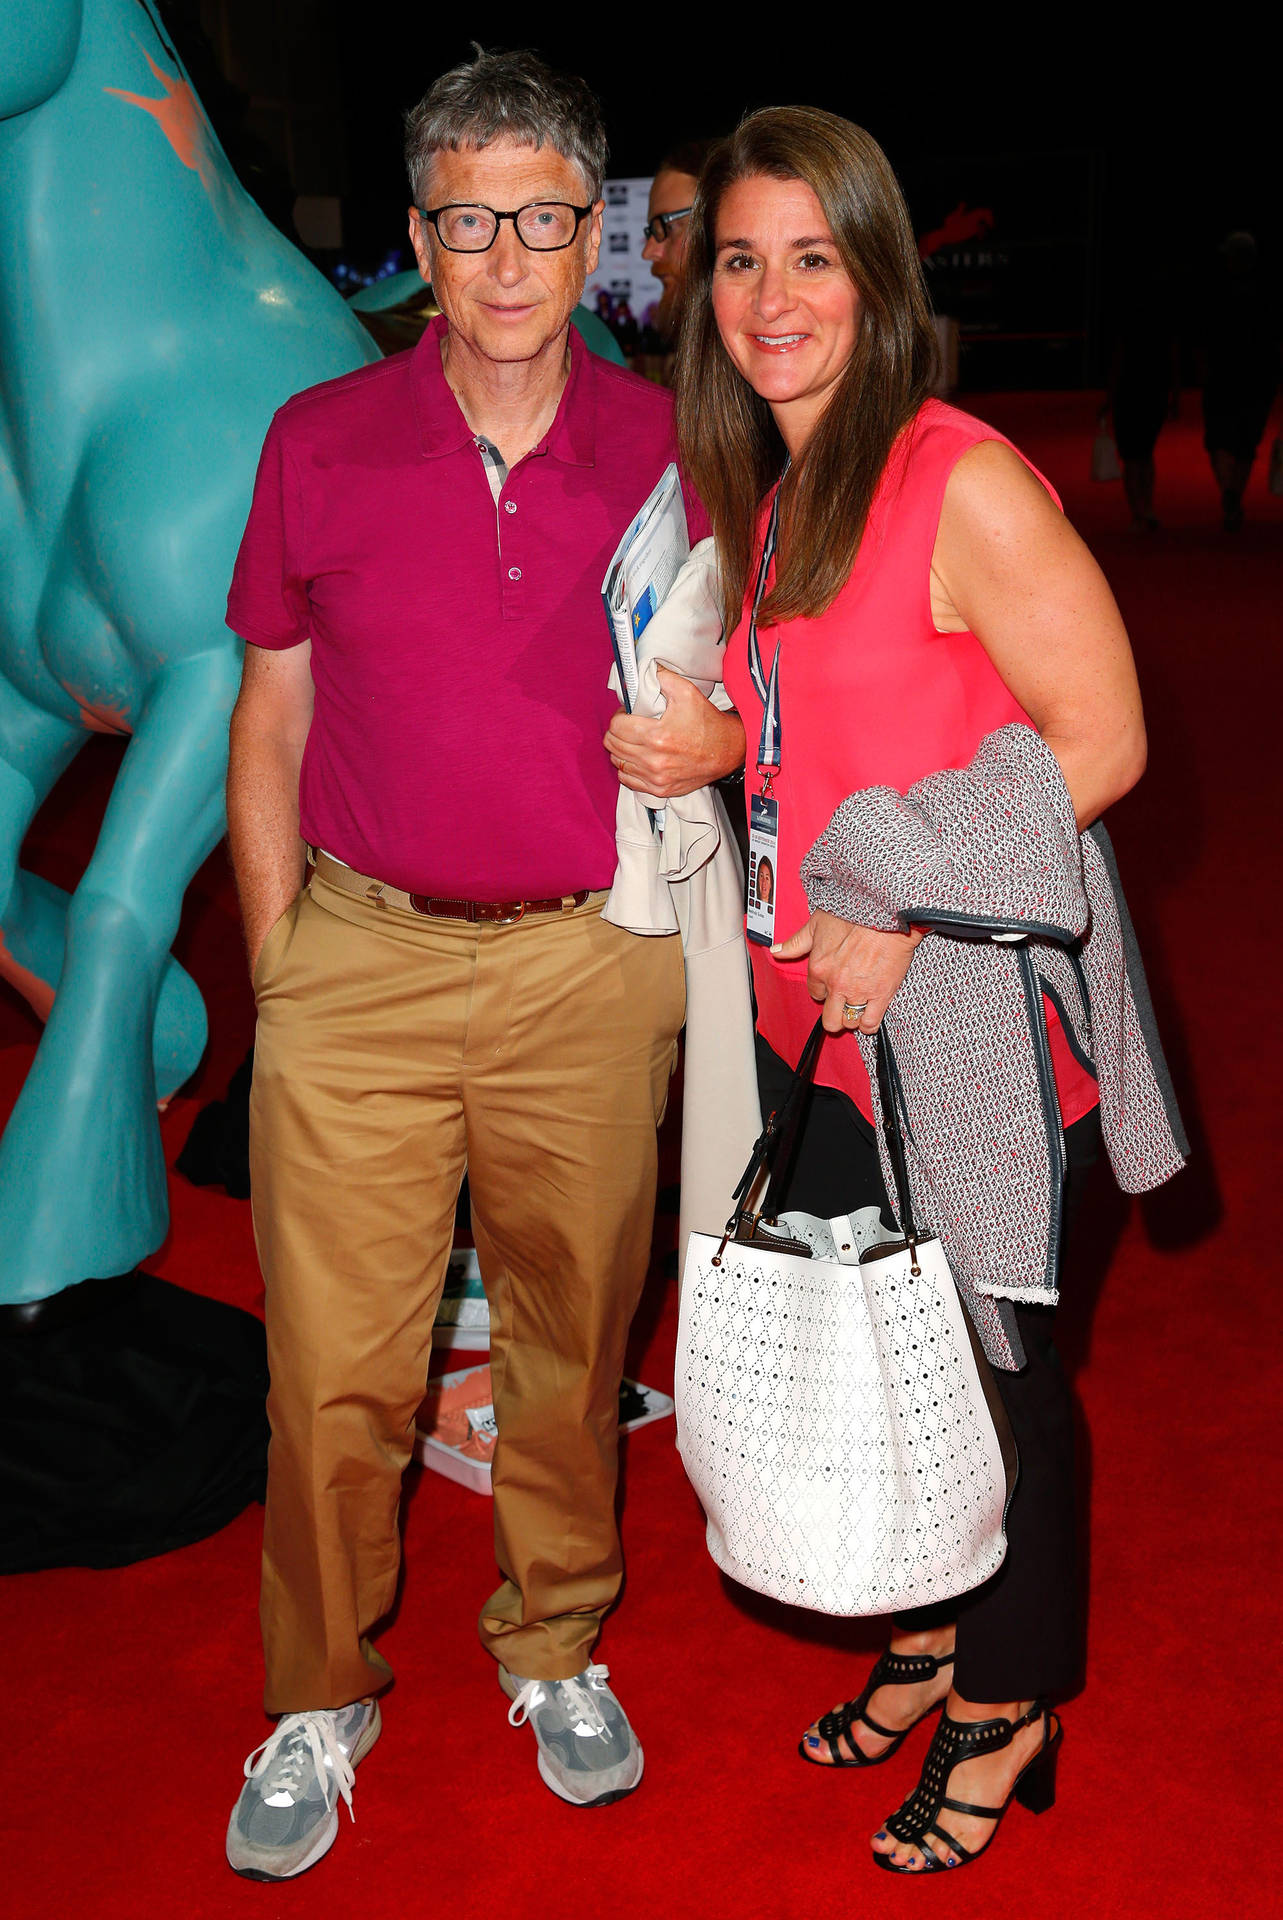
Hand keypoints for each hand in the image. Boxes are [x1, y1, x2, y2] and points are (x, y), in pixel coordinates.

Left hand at [604, 668, 745, 797]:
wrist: (728, 751)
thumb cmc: (707, 721)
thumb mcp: (687, 692)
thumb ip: (661, 678)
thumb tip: (640, 672)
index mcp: (657, 736)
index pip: (616, 727)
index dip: (619, 716)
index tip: (627, 714)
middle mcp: (653, 760)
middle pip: (613, 745)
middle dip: (617, 732)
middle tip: (628, 725)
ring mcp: (656, 778)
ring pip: (617, 762)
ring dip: (621, 749)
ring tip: (633, 740)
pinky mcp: (659, 789)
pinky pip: (627, 779)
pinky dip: (628, 768)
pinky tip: (637, 758)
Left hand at [771, 912, 923, 1033]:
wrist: (887, 913)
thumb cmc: (854, 913)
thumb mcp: (817, 923)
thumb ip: (796, 942)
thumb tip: (776, 951)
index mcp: (819, 968)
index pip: (815, 993)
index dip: (824, 991)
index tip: (832, 985)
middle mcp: (836, 984)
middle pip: (830, 1018)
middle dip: (834, 1014)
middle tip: (842, 1005)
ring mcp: (858, 991)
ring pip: (849, 1022)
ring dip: (851, 1017)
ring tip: (857, 1007)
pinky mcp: (881, 994)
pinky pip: (870, 1023)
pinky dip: (868, 1025)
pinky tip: (869, 1016)